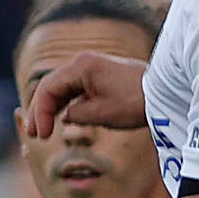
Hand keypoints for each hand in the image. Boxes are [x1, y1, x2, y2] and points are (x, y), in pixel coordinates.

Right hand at [19, 49, 147, 142]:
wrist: (163, 94)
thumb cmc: (135, 102)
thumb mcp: (101, 114)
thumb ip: (76, 114)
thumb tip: (65, 115)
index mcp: (81, 67)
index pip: (48, 88)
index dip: (40, 112)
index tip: (42, 135)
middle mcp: (83, 63)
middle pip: (51, 86)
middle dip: (40, 110)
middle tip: (34, 134)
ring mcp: (91, 68)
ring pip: (61, 88)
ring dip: (51, 108)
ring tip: (44, 130)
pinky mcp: (99, 76)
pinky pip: (74, 89)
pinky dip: (65, 104)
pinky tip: (60, 119)